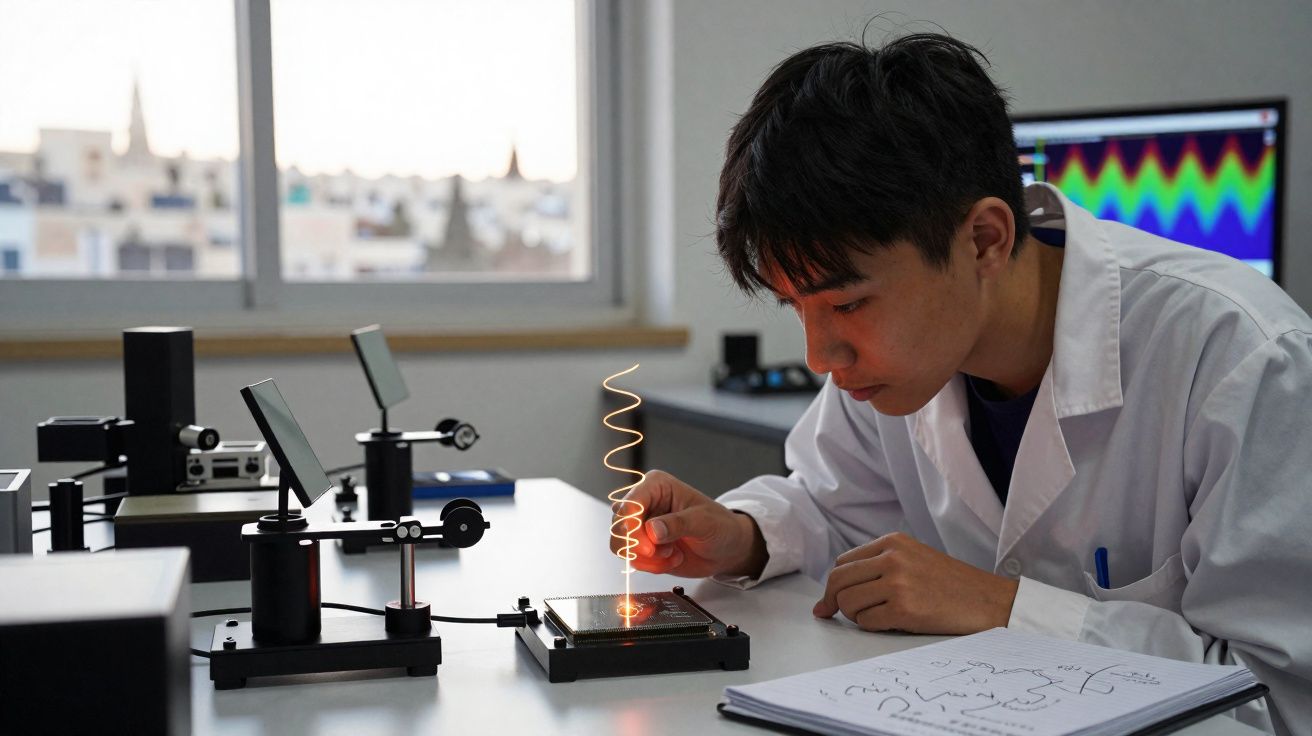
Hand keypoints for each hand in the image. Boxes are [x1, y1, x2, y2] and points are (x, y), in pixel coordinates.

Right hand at [608, 470, 766, 578]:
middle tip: (658, 552)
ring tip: (672, 554)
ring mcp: (642, 526)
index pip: (631, 503)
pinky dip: (652, 566)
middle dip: (637, 545)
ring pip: (622, 545)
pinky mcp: (643, 546)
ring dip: (647, 558)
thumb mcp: (704, 522)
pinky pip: (633, 560)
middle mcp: (644, 503)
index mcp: (656, 486)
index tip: (648, 546)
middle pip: (619, 525)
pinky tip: (673, 559)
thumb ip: (678, 524)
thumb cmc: (720, 526)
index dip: (632, 526)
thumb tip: (652, 530)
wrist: (727, 548)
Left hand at [813, 532, 1018, 634]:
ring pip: (848, 602)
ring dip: (855, 616)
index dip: (834, 585)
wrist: (989, 601)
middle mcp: (893, 558)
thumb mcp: (913, 558)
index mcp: (893, 542)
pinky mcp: (905, 609)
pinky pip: (867, 622)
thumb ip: (877, 567)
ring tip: (876, 616)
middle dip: (835, 601)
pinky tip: (891, 623)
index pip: (843, 562)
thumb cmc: (951, 584)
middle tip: (838, 614)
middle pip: (838, 581)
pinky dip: (872, 627)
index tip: (832, 601)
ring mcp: (898, 583)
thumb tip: (831, 596)